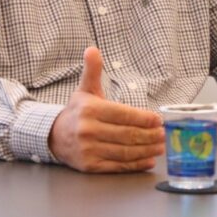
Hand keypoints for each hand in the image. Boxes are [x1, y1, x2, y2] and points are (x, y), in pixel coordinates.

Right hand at [48, 47, 164, 172]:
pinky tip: (148, 160)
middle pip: (127, 134)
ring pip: (125, 151)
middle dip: (149, 135)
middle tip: (163, 134)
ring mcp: (89, 150)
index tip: (158, 120)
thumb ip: (93, 71)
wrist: (54, 136)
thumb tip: (92, 49)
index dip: (143, 118)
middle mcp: (88, 130)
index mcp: (89, 110)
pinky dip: (136, 164)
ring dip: (146, 150)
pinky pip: (118, 166)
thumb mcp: (84, 90)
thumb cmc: (77, 112)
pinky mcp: (90, 166)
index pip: (123, 114)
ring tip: (160, 146)